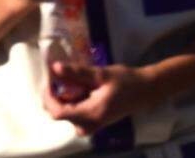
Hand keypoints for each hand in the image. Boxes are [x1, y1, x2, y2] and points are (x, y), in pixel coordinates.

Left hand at [43, 62, 160, 135]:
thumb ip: (78, 72)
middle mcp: (88, 124)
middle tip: (60, 76)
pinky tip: (82, 88)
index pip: (57, 112)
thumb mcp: (102, 74)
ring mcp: (91, 126)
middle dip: (55, 95)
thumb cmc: (127, 81)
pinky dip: (73, 101)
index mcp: (90, 113)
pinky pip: (75, 114)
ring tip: (74, 81)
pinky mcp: (94, 123)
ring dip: (64, 98)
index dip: (48, 97)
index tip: (49, 80)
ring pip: (67, 113)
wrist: (146, 90)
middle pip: (60, 113)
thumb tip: (55, 68)